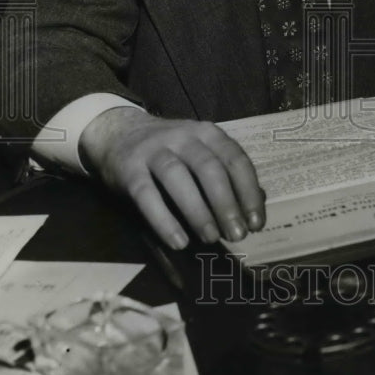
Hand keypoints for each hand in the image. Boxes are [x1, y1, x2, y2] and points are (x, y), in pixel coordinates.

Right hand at [79, 107, 265, 248]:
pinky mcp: (129, 168)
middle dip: (226, 204)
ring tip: (211, 237)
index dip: (248, 192)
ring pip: (178, 177)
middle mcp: (183, 136)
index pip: (235, 159)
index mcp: (207, 133)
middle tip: (237, 235)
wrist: (118, 133)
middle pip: (209, 168)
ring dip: (198, 211)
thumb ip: (225, 175)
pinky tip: (178, 241)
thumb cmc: (171, 151)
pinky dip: (163, 220)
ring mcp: (154, 150)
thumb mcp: (200, 152)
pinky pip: (146, 195)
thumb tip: (254, 208)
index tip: (256, 223)